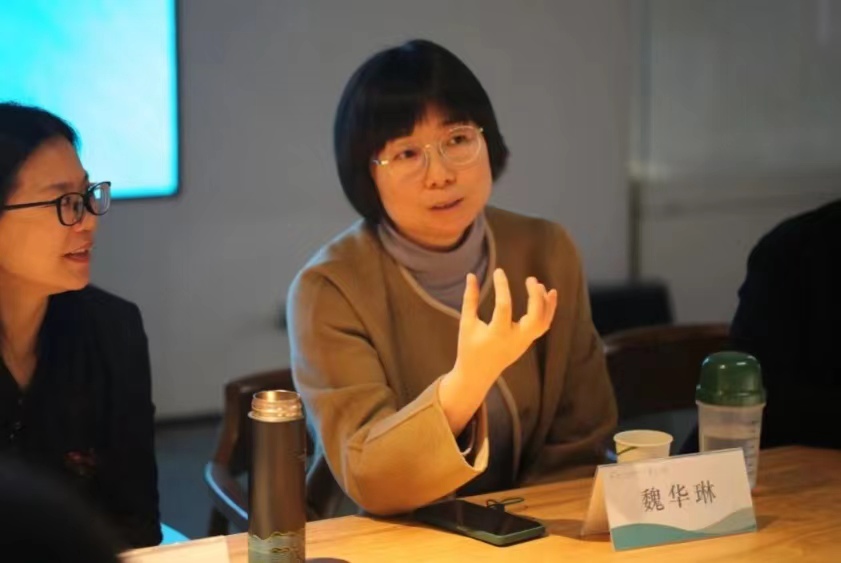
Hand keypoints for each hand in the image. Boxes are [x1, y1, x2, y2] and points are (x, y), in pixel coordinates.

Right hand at [454, 268, 557, 384]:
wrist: (478, 374)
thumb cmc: (469, 347)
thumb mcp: (467, 323)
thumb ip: (470, 299)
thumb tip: (471, 275)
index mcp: (497, 334)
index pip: (504, 306)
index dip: (502, 286)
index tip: (499, 271)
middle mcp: (515, 339)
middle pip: (535, 318)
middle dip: (536, 297)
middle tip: (530, 279)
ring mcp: (524, 343)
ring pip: (543, 323)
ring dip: (546, 303)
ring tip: (540, 285)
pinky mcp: (527, 343)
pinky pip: (543, 326)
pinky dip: (548, 310)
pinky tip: (548, 294)